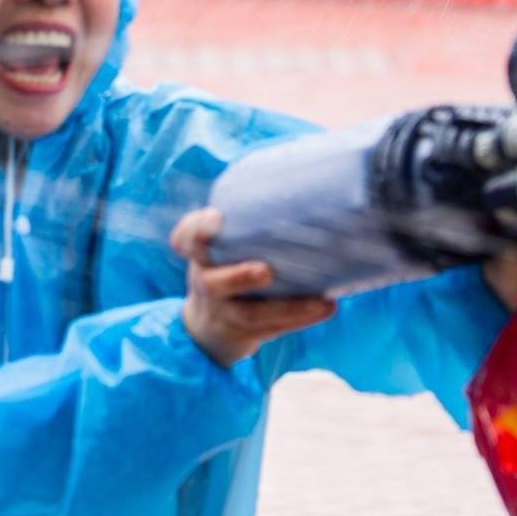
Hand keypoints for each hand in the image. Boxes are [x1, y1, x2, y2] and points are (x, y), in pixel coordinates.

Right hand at [171, 209, 335, 368]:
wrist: (208, 329)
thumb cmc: (224, 272)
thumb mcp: (221, 249)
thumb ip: (242, 223)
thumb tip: (302, 181)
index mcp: (201, 256)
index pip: (188, 238)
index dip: (199, 229)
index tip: (216, 218)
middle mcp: (207, 284)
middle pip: (214, 283)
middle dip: (240, 277)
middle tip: (266, 271)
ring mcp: (224, 313)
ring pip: (252, 315)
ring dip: (289, 307)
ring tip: (322, 301)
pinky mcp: (244, 334)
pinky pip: (273, 329)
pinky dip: (301, 319)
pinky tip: (328, 306)